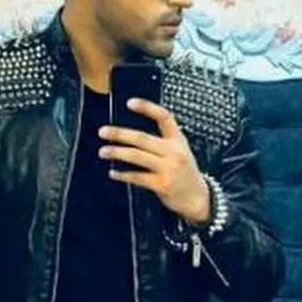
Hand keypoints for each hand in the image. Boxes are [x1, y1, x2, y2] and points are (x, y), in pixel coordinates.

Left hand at [98, 98, 210, 224]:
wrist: (198, 198)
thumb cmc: (184, 171)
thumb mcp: (180, 150)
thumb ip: (162, 140)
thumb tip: (130, 133)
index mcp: (178, 139)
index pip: (164, 117)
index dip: (147, 108)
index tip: (129, 102)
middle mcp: (174, 151)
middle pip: (142, 138)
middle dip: (120, 134)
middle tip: (102, 132)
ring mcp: (169, 169)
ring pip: (137, 156)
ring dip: (117, 152)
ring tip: (102, 151)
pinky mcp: (162, 185)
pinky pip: (137, 177)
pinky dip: (123, 175)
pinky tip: (113, 172)